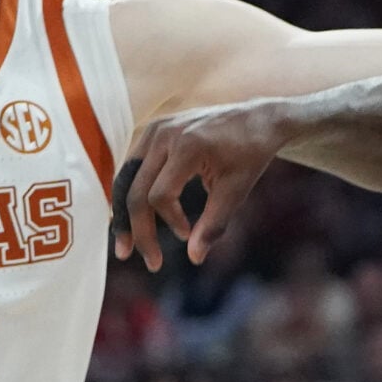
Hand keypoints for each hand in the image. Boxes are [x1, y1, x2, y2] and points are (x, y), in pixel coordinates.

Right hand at [110, 103, 292, 268]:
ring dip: (124, 214)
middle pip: (135, 190)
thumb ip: (214, 223)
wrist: (257, 119)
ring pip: (126, 178)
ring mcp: (156, 128)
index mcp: (187, 145)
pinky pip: (133, 167)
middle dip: (138, 230)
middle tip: (150, 262)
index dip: (170, 221)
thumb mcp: (237, 189)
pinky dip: (131, 193)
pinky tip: (133, 219)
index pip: (160, 195)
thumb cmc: (251, 154)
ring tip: (124, 247)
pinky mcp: (154, 130)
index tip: (187, 234)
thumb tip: (195, 258)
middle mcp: (164, 134)